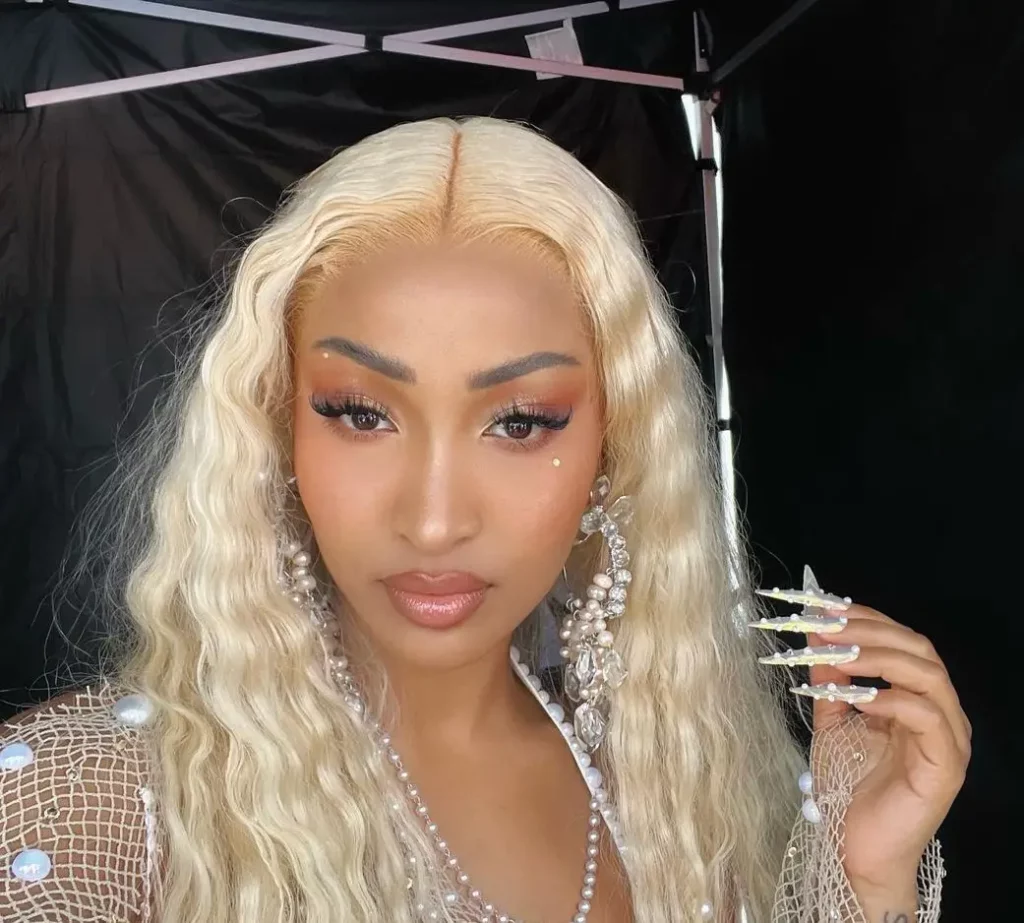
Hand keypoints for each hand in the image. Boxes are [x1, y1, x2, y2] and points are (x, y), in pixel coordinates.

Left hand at [803, 604, 970, 889]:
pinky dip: (892, 699)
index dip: (864, 617)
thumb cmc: (848, 786)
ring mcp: (949, 738)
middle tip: (825, 624)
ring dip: (878, 656)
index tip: (822, 605)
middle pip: (918, 648)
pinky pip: (927, 718)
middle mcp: (940, 711)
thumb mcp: (831, 719)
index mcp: (916, 696)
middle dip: (868, 629)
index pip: (901, 640)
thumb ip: (829, 678)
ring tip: (837, 652)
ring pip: (928, 675)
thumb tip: (815, 633)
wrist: (855, 847)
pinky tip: (859, 697)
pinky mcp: (946, 765)